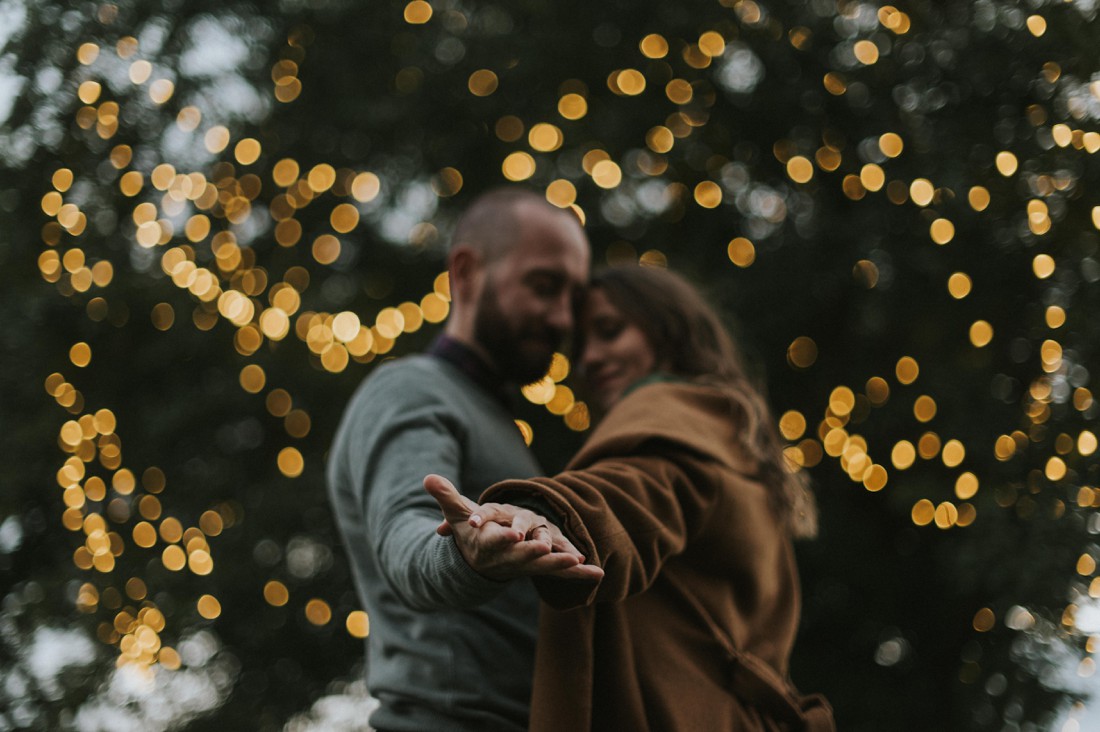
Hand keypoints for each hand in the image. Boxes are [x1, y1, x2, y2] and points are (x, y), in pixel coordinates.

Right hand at [424, 474, 602, 581]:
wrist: (478, 563)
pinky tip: (599, 573)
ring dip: (560, 565)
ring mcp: (525, 566)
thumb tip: (427, 477)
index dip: (502, 538)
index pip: (494, 542)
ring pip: (543, 567)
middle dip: (534, 553)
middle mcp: (507, 559)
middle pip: (521, 557)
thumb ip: (446, 496)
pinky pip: (562, 575)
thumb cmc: (468, 532)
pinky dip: (579, 575)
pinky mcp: (540, 568)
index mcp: (488, 544)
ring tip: (577, 560)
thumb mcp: (456, 514)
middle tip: (547, 548)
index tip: (512, 534)